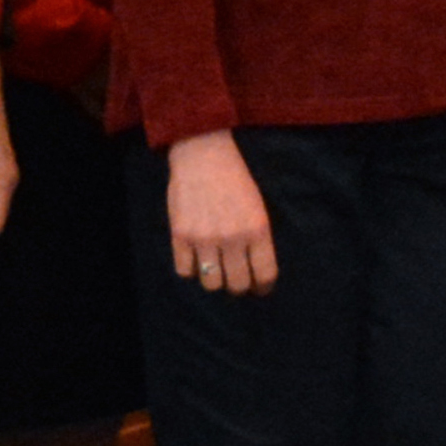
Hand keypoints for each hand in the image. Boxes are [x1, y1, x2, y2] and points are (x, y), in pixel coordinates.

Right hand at [162, 131, 279, 293]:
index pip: (265, 274)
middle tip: (236, 280)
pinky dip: (191, 270)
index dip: (263, 287)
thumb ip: (257, 238)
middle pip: (237, 285)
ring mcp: (204, 239)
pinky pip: (185, 271)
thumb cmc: (236, 180)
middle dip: (239, 287)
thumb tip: (256, 270)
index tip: (260, 289)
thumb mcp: (258, 208)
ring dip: (214, 280)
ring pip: (211, 283)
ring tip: (215, 270)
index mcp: (258, 230)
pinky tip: (195, 260)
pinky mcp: (180, 236)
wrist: (204, 157)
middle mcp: (232, 239)